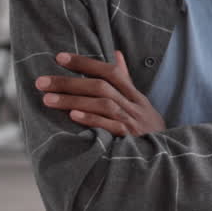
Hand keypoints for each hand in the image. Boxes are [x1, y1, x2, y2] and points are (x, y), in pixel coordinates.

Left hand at [35, 51, 164, 135]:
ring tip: (47, 99)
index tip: (59, 57)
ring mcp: (132, 122)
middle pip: (101, 86)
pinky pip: (110, 126)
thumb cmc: (148, 129)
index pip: (111, 71)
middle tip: (41, 82)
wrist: (169, 156)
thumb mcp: (141, 103)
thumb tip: (116, 54)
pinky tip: (73, 116)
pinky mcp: (130, 139)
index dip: (86, 63)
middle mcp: (134, 105)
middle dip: (70, 82)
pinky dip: (92, 120)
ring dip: (74, 100)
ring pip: (103, 104)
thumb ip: (126, 80)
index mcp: (135, 95)